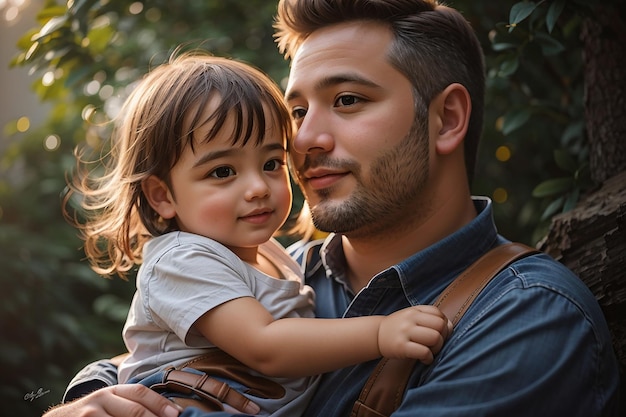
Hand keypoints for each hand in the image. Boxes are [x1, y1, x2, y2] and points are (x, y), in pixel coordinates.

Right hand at [43, 384, 181, 416]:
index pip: (140, 393)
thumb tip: (171, 413)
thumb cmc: (94, 413)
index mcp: (113, 390)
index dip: (160, 403)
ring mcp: (90, 415)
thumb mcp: (111, 402)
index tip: (177, 414)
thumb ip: (134, 404)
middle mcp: (101, 399)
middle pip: (135, 411)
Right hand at [377, 305, 451, 363]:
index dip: (444, 325)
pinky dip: (429, 358)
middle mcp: (410, 319)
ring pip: (434, 338)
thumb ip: (430, 318)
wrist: (376, 335)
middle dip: (443, 337)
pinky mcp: (401, 347)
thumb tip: (450, 326)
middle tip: (436, 344)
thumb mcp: (412, 316)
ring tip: (430, 351)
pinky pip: (424, 352)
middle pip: (440, 326)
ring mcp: (405, 332)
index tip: (439, 333)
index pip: (439, 314)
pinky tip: (425, 359)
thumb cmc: (399, 327)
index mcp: (415, 310)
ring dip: (437, 348)